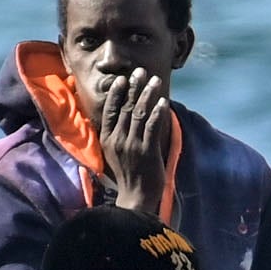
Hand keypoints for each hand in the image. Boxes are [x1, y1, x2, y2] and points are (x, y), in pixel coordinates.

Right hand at [89, 67, 171, 202]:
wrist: (135, 197)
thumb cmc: (127, 175)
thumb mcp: (113, 154)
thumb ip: (115, 135)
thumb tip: (120, 116)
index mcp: (107, 140)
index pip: (110, 110)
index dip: (117, 93)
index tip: (123, 79)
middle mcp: (118, 140)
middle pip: (127, 108)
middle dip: (134, 87)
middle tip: (140, 72)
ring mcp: (132, 145)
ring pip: (140, 113)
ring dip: (148, 94)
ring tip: (154, 80)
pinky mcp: (147, 151)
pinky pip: (153, 127)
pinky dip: (158, 112)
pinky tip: (163, 101)